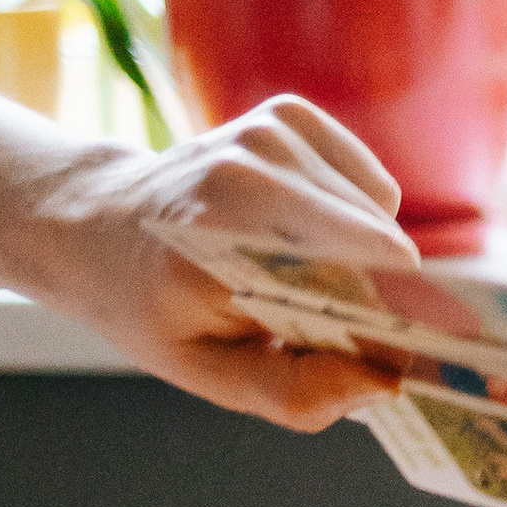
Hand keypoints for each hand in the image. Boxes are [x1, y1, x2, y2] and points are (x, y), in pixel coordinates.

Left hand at [0, 92, 419, 432]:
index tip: (406, 357)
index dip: (388, 320)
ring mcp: (267, 132)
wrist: (100, 229)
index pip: (345, 278)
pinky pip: (372, 182)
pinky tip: (306, 229)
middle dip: (372, 290)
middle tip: (321, 317)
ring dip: (363, 253)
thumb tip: (387, 382)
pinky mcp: (288, 113)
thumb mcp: (208, 374)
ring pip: (381, 212)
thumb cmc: (159, 308)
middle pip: (377, 245)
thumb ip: (295, 393)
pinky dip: (357, 215)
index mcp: (216, 236)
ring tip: (299, 268)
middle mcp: (245, 169)